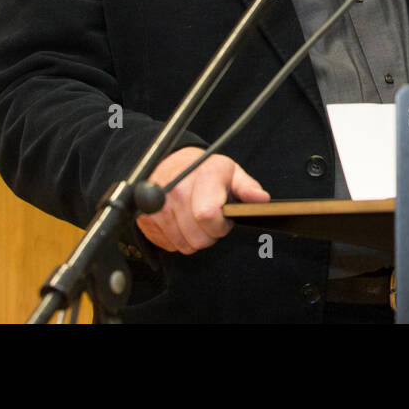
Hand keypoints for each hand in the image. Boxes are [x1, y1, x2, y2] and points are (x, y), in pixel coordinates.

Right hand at [135, 148, 269, 253]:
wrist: (170, 163)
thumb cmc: (203, 170)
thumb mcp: (231, 172)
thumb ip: (247, 187)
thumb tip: (261, 200)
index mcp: (203, 176)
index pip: (208, 215)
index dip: (220, 226)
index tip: (223, 220)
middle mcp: (177, 190)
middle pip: (197, 238)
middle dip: (209, 235)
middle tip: (210, 219)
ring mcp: (159, 205)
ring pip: (184, 244)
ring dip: (193, 237)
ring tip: (195, 218)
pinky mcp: (147, 218)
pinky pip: (169, 244)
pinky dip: (178, 238)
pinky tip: (181, 221)